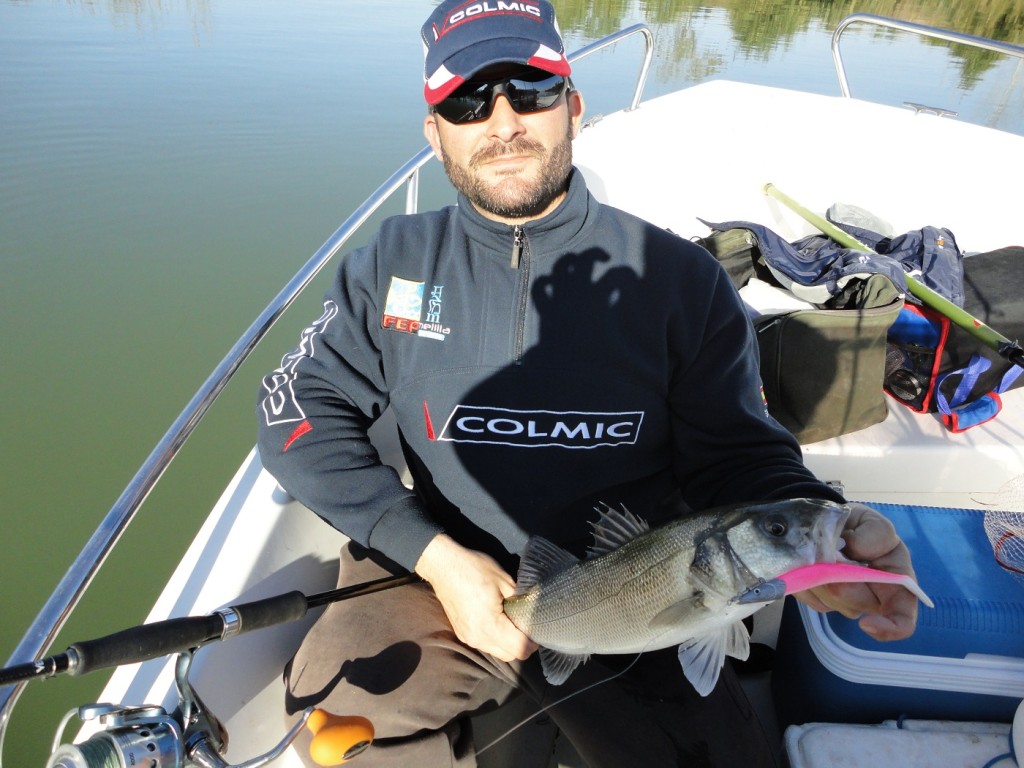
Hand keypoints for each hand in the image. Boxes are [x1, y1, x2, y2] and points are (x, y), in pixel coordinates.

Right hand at [415, 534, 538, 661]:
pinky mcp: (461, 633)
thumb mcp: (504, 580)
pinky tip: (499, 621)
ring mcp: (467, 637)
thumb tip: (532, 611)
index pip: (518, 648)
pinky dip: (495, 639)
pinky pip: (484, 644)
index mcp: (490, 626)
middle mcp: (477, 638)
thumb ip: (521, 600)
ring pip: (496, 652)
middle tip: (529, 626)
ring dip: (508, 643)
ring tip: (514, 622)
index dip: (533, 642)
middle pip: (509, 655)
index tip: (539, 629)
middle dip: (522, 645)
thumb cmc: (473, 569)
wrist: (442, 565)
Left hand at [795, 502, 919, 640]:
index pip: (902, 618)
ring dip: (818, 574)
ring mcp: (844, 600)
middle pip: (854, 606)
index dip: (890, 628)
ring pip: (828, 600)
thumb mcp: (871, 521)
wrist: (825, 519)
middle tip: (829, 553)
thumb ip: (874, 535)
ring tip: (818, 549)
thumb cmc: (857, 524)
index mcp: (896, 578)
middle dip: (837, 580)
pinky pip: (809, 595)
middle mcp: (872, 596)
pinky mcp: (821, 598)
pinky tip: (807, 561)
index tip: (866, 624)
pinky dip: (804, 576)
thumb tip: (855, 551)